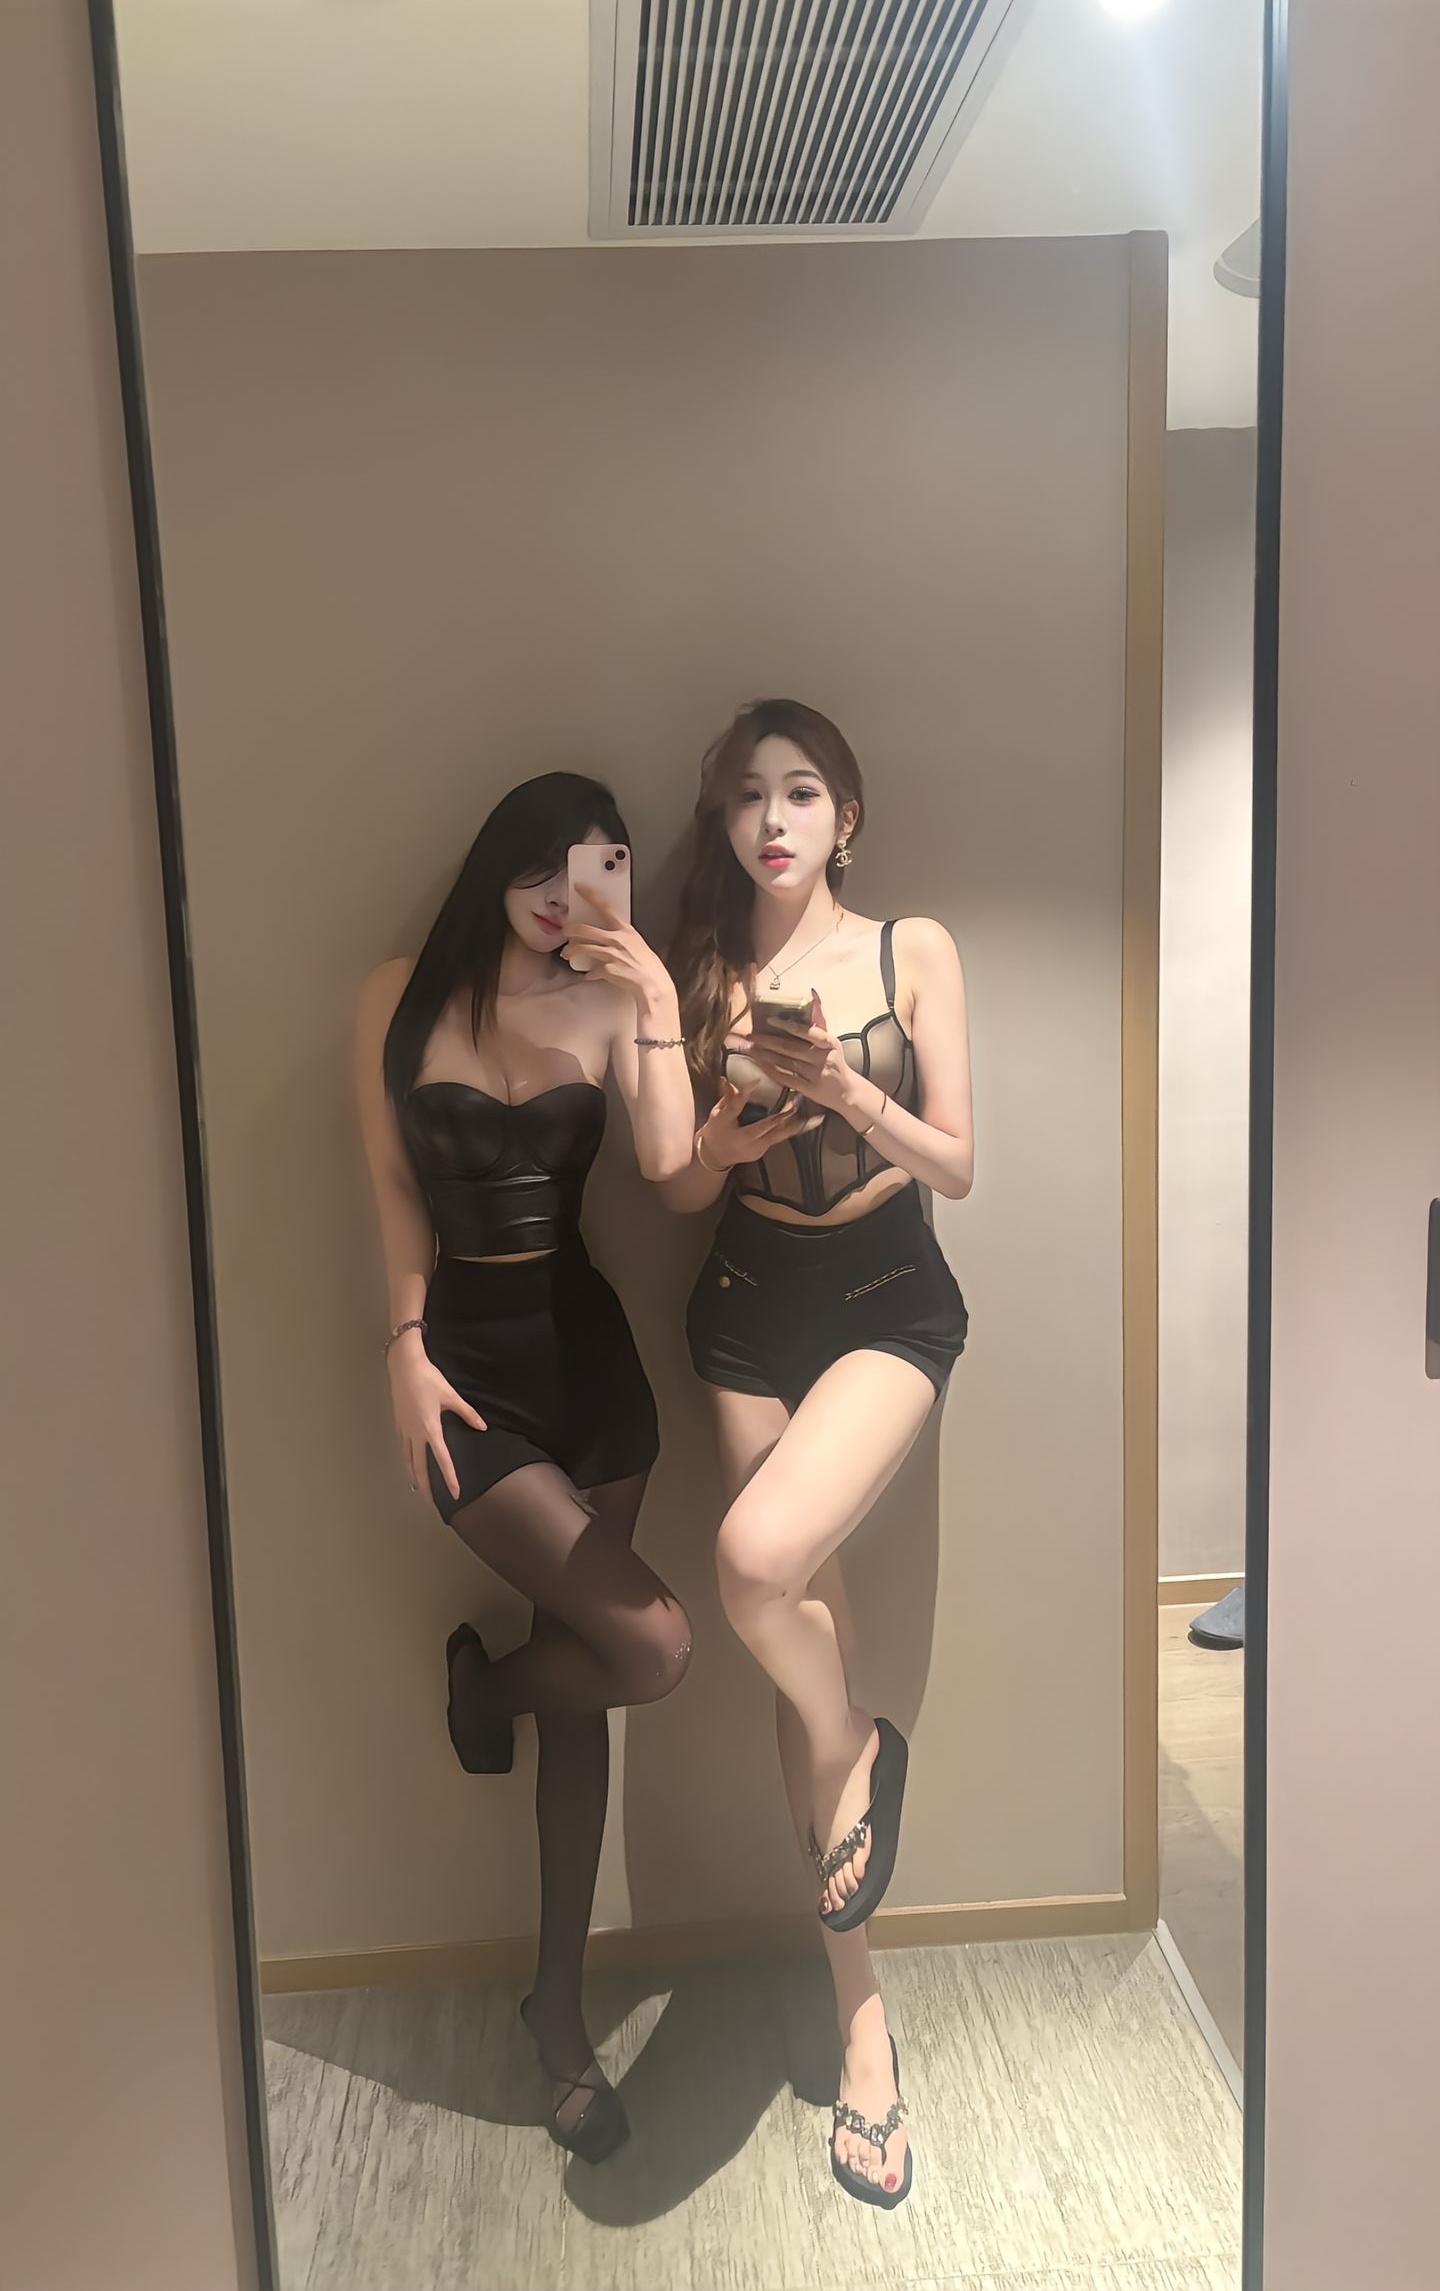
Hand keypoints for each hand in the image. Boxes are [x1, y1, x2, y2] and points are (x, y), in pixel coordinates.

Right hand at [386, 1333, 484, 1504]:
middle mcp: (415, 1433)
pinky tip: (409, 1462)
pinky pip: (403, 1447)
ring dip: (413, 1475)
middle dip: (426, 1486)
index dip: (449, 1478)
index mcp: (430, 1428)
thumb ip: (467, 1413)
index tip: (455, 1493)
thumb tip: (481, 1426)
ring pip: (407, 1459)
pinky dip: (406, 1459)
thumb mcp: (451, 1395)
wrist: (404, 1365)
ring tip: (418, 1488)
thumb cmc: (428, 1378)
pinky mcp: (399, 1422)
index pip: (442, 1460)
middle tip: (431, 1502)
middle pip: (419, 1467)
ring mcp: (404, 1429)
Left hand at [561, 887, 674, 1010]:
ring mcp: (610, 954)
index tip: (580, 888)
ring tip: (566, 954)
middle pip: (585, 930)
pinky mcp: (606, 970)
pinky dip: (589, 973)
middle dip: (570, 930)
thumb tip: (610, 938)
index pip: (605, 907)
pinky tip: (588, 975)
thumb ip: (623, 938)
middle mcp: (616, 940)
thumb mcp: (638, 944)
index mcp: (625, 930)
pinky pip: (591, 971)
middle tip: (564, 931)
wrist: (653, 984)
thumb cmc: (649, 966)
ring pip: (582, 948)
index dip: (590, 896)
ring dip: (571, 951)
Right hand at [697, 1078, 809, 1171]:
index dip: (744, 1094)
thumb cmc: (716, 1131)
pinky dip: (789, 1129)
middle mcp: (743, 1140)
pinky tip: (802, 1122)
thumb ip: (727, 1098)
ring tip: (809, 1116)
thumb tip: (726, 1079)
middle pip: (765, 1126)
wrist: (715, 1156)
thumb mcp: (717, 1113)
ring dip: (792, 1124)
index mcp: (726, 1125)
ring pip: (777, 1135)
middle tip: (795, 1102)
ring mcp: (755, 1148)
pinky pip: (778, 1138)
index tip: (755, 1081)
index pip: (735, 1107)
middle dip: (782, 1115)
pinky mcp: (762, 1151)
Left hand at [745, 991, 859, 1118]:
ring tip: (750, 1048)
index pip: (809, 1032)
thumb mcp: (831, 1042)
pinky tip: (759, 1064)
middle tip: (750, 1035)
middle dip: (768, 1041)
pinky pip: (786, 1078)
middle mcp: (822, 1058)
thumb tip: (812, 994)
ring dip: (765, 1055)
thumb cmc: (836, 1062)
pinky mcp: (808, 1089)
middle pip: (791, 1048)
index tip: (770, 1019)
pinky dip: (772, 1071)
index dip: (790, 1026)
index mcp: (830, 1043)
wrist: (848, 1092)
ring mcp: (815, 1075)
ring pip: (786, 1063)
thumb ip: (818, 1021)